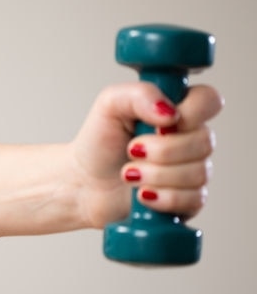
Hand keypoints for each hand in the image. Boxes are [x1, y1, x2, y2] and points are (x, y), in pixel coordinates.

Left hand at [71, 83, 222, 228]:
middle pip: (204, 141)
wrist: (84, 183)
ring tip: (129, 173)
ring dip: (156, 175)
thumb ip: (139, 94)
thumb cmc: (98, 142)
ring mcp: (192, 169)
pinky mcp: (188, 199)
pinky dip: (163, 197)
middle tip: (131, 150)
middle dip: (161, 150)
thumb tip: (170, 112)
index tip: (162, 123)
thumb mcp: (109, 106)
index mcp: (177, 109)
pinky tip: (143, 194)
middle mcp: (190, 138)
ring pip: (198, 173)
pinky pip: (194, 199)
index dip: (192, 113)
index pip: (209, 101)